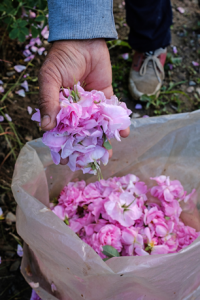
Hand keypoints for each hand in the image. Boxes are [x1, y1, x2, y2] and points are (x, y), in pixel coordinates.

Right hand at [39, 39, 129, 163]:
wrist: (84, 39)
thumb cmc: (62, 58)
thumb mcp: (50, 79)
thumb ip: (48, 102)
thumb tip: (45, 127)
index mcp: (60, 108)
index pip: (61, 131)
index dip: (64, 146)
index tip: (67, 161)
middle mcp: (77, 110)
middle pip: (82, 133)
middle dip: (87, 148)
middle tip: (92, 162)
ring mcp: (92, 105)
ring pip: (98, 126)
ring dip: (104, 140)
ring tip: (108, 154)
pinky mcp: (106, 97)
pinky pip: (112, 113)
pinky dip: (119, 122)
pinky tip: (124, 133)